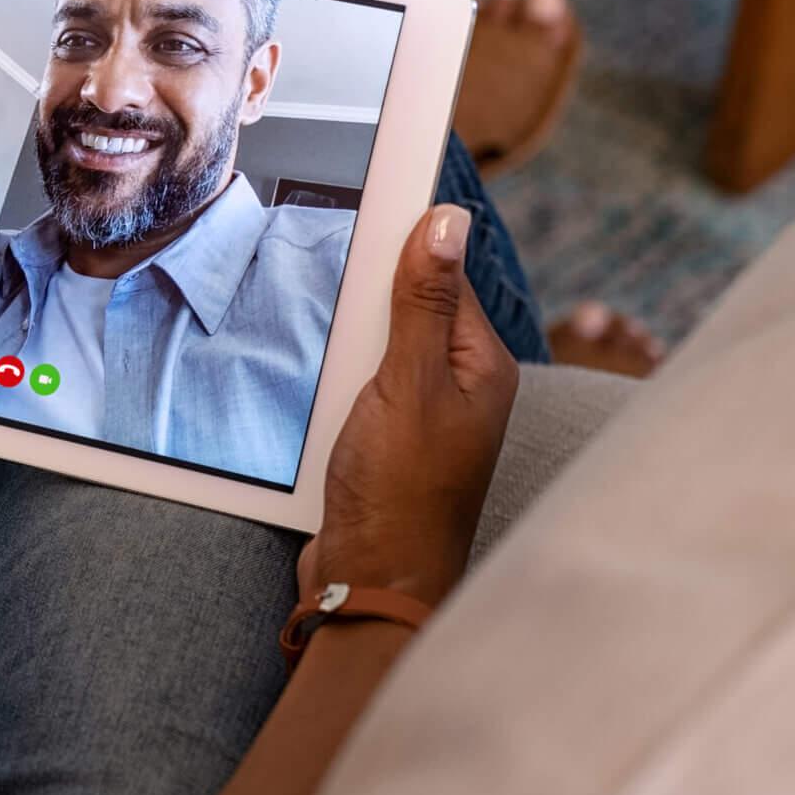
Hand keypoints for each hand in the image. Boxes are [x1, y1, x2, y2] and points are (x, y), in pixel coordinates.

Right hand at [302, 204, 517, 605]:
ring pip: (377, 347)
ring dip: (345, 345)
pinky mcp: (389, 441)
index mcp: (480, 365)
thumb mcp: (407, 384)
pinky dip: (336, 379)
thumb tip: (446, 220)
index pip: (443, 274)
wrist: (371, 586)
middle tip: (331, 301)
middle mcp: (460, 387)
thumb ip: (422, 302)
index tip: (364, 208)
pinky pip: (361, 386)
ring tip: (324, 358)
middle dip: (365, 299)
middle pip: (407, 308)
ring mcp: (424, 416)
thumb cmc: (399, 495)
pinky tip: (314, 386)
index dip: (403, 245)